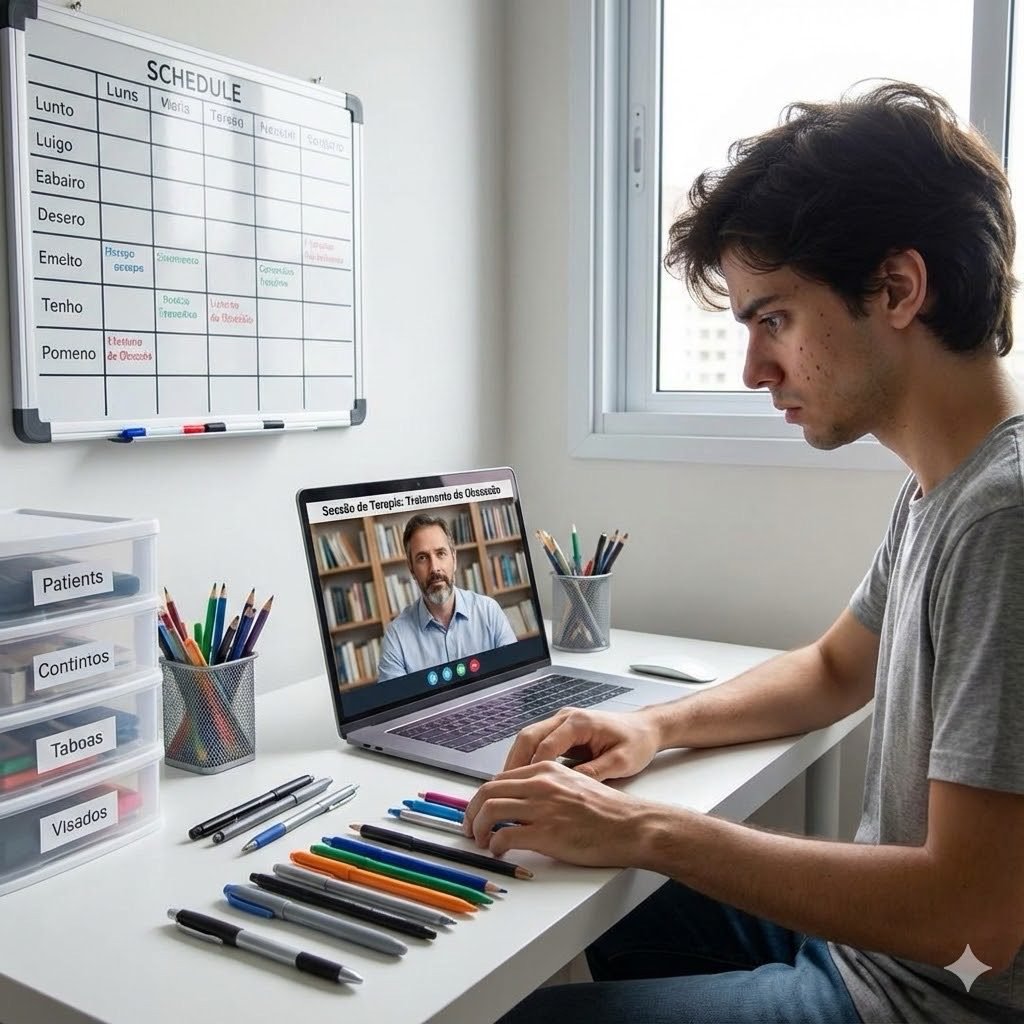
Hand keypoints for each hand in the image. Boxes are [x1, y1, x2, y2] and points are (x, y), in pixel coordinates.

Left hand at [463, 760, 652, 864]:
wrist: (632, 826)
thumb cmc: (608, 811)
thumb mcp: (574, 784)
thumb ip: (547, 787)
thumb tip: (521, 801)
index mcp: (546, 770)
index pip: (500, 778)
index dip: (483, 797)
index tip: (478, 810)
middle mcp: (540, 784)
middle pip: (487, 791)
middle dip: (472, 811)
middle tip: (469, 827)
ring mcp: (542, 808)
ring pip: (490, 811)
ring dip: (478, 828)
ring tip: (481, 841)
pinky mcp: (546, 833)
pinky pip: (505, 836)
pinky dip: (495, 845)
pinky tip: (499, 851)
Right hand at [503, 706, 660, 780]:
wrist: (646, 728)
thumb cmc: (636, 742)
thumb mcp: (621, 762)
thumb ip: (594, 772)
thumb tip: (569, 786)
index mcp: (580, 722)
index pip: (546, 744)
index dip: (532, 768)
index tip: (521, 789)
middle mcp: (566, 717)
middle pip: (528, 736)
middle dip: (513, 762)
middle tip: (502, 788)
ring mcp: (562, 721)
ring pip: (528, 737)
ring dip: (516, 759)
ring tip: (506, 785)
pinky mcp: (562, 730)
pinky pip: (537, 741)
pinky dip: (526, 758)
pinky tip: (522, 778)